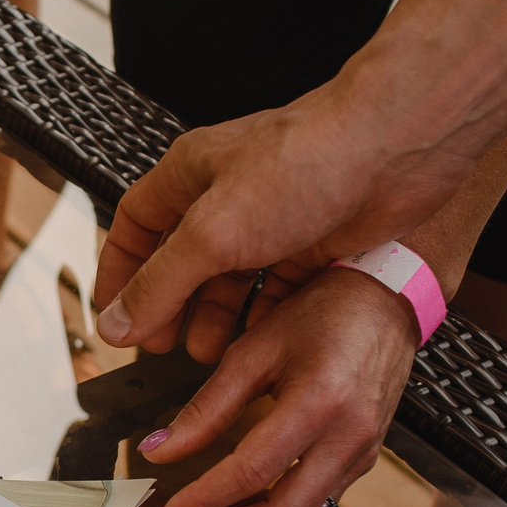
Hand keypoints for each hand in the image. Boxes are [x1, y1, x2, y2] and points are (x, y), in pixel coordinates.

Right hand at [90, 76, 473, 356]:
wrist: (395, 152)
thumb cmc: (304, 165)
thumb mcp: (212, 234)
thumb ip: (160, 284)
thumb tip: (115, 324)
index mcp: (192, 172)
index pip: (136, 222)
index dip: (119, 270)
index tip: (111, 315)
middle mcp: (230, 192)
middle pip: (182, 258)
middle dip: (169, 305)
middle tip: (162, 346)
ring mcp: (275, 217)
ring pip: (231, 276)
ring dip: (216, 317)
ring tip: (209, 353)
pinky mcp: (316, 239)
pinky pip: (278, 287)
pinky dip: (264, 316)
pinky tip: (260, 342)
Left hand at [133, 266, 415, 506]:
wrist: (386, 299)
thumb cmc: (323, 312)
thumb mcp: (254, 350)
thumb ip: (206, 407)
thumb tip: (158, 450)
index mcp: (319, 402)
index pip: (253, 471)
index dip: (206, 498)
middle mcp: (348, 437)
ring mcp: (362, 454)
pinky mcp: (364, 460)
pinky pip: (320, 505)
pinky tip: (246, 505)